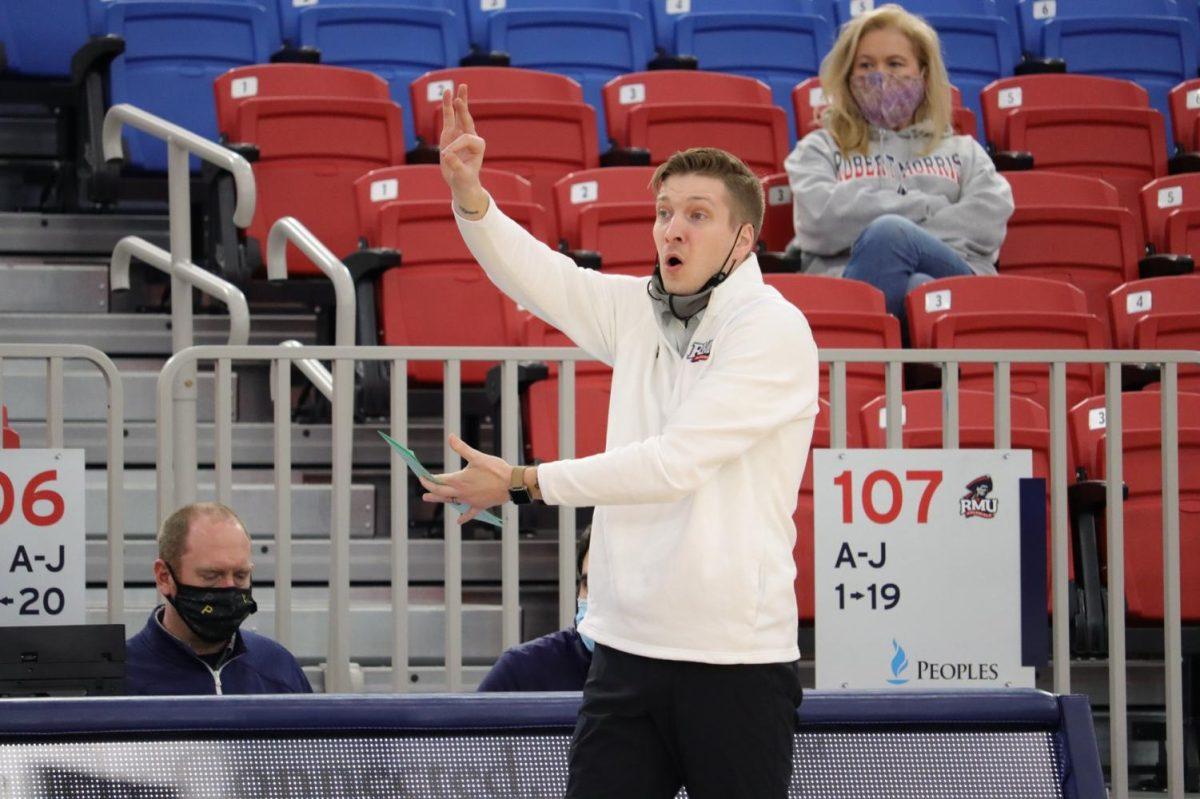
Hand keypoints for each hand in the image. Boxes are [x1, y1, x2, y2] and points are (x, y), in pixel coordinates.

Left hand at [419, 434, 510, 522]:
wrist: (511, 483)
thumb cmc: (495, 469)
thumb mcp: (477, 456)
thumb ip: (461, 448)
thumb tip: (450, 437)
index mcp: (459, 480)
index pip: (439, 480)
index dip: (429, 478)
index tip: (422, 476)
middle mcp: (462, 492)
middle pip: (441, 493)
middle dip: (430, 490)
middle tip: (422, 491)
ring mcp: (470, 501)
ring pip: (451, 502)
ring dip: (439, 500)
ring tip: (428, 498)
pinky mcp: (479, 506)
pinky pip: (469, 513)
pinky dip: (463, 517)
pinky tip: (458, 521)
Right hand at [438, 84, 487, 214]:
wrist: (462, 183)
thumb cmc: (465, 180)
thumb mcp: (462, 175)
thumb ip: (456, 165)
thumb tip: (446, 155)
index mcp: (478, 145)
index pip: (464, 138)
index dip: (455, 146)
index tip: (447, 157)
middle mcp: (471, 136)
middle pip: (467, 118)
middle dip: (463, 107)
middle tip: (461, 95)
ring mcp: (460, 134)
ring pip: (458, 115)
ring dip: (457, 102)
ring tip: (458, 88)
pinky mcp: (450, 135)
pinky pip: (448, 119)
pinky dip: (448, 108)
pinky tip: (448, 96)